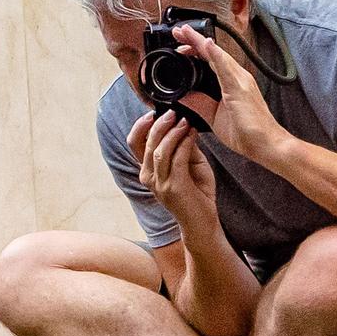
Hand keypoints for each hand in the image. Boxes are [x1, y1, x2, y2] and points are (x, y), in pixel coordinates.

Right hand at [128, 109, 217, 228]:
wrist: (202, 223)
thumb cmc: (196, 194)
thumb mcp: (189, 164)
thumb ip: (183, 147)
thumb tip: (183, 124)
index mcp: (147, 171)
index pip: (134, 143)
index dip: (140, 125)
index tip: (153, 112)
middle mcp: (148, 177)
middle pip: (147, 143)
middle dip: (160, 124)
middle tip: (173, 112)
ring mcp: (160, 184)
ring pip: (160, 150)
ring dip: (173, 133)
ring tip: (185, 121)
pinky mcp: (174, 187)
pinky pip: (177, 159)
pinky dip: (185, 143)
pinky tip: (192, 134)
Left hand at [173, 24, 285, 163]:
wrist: (266, 146)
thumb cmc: (246, 133)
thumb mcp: (213, 116)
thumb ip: (199, 104)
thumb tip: (182, 96)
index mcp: (231, 83)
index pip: (211, 61)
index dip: (195, 50)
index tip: (179, 45)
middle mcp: (237, 77)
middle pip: (213, 54)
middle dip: (194, 41)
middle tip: (177, 31)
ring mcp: (240, 81)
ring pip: (217, 56)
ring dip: (200, 43)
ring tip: (184, 32)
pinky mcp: (240, 89)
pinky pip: (225, 68)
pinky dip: (215, 55)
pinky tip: (205, 44)